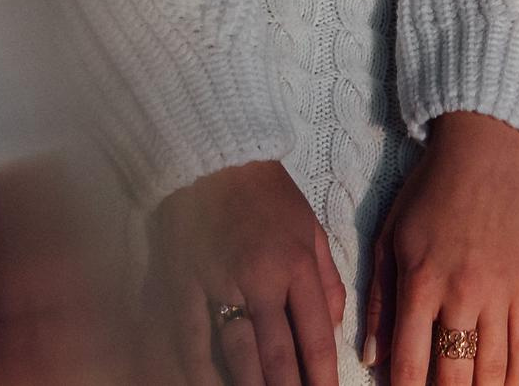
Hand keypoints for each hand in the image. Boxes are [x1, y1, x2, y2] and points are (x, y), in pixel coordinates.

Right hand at [146, 159, 344, 385]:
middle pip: (276, 355)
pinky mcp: (183, 281)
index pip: (316, 336)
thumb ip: (328, 281)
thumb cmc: (269, 194)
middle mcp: (261, 278)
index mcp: (297, 265)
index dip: (321, 378)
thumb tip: (335, 330)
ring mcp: (218, 282)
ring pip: (236, 352)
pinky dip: (200, 369)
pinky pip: (191, 336)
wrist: (216, 155)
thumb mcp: (312, 229)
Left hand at [364, 112, 518, 385]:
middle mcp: (462, 295)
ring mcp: (499, 294)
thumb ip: (379, 302)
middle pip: (454, 377)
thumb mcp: (389, 238)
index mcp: (421, 282)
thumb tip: (373, 357)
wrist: (484, 153)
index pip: (410, 363)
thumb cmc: (428, 192)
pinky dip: (516, 378)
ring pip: (491, 369)